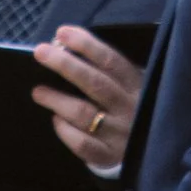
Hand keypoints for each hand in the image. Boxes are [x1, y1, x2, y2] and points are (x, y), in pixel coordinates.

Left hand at [32, 25, 144, 173]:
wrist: (152, 150)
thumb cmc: (130, 107)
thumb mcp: (130, 85)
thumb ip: (106, 70)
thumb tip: (64, 47)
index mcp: (136, 85)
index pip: (110, 60)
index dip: (86, 45)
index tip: (62, 33)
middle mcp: (129, 108)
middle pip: (94, 83)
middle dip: (65, 65)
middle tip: (40, 52)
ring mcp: (120, 134)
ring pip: (84, 114)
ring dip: (57, 100)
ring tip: (38, 91)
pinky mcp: (108, 156)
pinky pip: (82, 143)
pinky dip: (65, 130)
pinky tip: (56, 119)